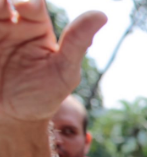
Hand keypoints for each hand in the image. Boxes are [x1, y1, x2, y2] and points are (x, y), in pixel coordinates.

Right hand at [0, 0, 105, 122]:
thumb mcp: (64, 70)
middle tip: (5, 7)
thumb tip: (102, 15)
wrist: (14, 119)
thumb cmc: (44, 95)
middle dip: (5, 1)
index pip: (33, 3)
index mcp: (37, 27)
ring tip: (1, 13)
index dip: (30, 2)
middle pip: (7, 1)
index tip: (27, 8)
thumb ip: (77, 42)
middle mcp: (12, 25)